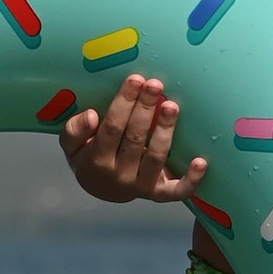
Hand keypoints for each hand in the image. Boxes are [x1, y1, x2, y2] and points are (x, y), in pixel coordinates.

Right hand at [57, 70, 208, 207]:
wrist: (102, 190)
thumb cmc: (89, 156)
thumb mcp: (72, 145)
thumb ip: (74, 130)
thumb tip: (91, 115)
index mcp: (97, 160)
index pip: (112, 127)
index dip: (123, 103)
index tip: (134, 80)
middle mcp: (120, 175)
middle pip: (135, 139)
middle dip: (145, 109)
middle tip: (155, 85)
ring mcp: (141, 186)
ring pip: (156, 158)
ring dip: (166, 131)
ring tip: (171, 106)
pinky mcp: (159, 193)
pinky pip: (177, 191)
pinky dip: (191, 180)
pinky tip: (201, 162)